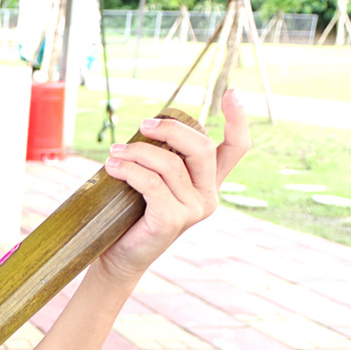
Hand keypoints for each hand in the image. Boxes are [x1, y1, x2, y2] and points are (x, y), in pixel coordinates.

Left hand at [98, 89, 250, 280]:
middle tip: (142, 125)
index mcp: (208, 182)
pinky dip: (130, 171)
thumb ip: (159, 160)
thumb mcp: (151, 181)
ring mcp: (193, 209)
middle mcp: (208, 195)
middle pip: (200, 148)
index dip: (238, 120)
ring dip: (137, 152)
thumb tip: (145, 128)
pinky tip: (112, 167)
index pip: (235, 149)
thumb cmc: (132, 214)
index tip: (232, 93)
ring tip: (113, 153)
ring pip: (169, 165)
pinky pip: (152, 184)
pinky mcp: (172, 220)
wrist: (118, 256)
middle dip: (171, 129)